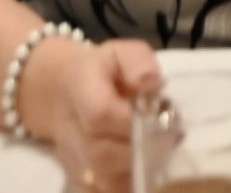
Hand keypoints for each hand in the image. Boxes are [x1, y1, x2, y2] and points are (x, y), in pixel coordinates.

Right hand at [19, 37, 160, 192]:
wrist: (61, 91)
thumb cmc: (102, 70)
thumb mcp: (122, 52)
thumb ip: (139, 62)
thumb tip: (151, 83)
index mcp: (80, 89)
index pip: (100, 114)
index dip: (132, 122)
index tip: (161, 117)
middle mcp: (70, 129)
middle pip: (101, 155)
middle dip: (142, 151)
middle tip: (170, 139)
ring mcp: (70, 157)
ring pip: (101, 181)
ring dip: (137, 173)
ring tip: (160, 155)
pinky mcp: (75, 177)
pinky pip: (99, 192)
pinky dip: (125, 188)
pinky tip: (145, 174)